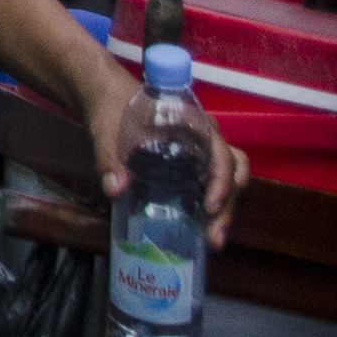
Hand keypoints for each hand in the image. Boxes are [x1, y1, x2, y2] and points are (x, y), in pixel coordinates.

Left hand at [92, 70, 248, 250]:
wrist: (105, 97)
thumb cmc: (111, 106)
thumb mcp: (106, 128)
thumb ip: (109, 157)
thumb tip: (115, 189)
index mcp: (192, 123)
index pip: (221, 152)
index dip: (222, 181)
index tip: (209, 206)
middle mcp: (203, 137)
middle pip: (231, 172)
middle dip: (226, 206)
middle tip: (213, 237)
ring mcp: (198, 152)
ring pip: (227, 180)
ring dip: (224, 210)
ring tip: (212, 239)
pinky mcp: (189, 165)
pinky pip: (210, 184)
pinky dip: (212, 207)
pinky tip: (200, 229)